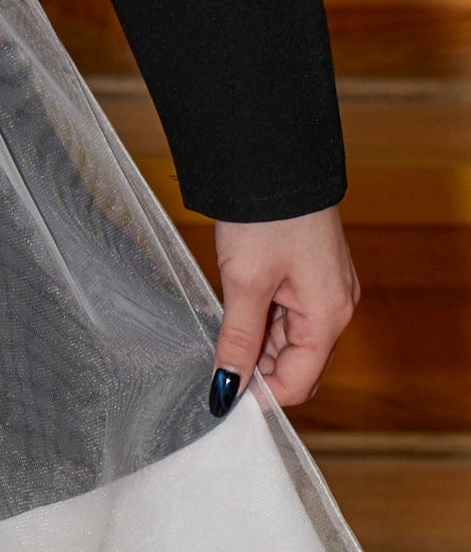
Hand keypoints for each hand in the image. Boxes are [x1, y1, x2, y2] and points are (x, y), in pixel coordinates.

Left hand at [207, 205, 359, 413]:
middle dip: (258, 367)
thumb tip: (228, 386)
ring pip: (291, 337)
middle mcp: (336, 306)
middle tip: (215, 360)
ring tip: (222, 325)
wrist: (273, 156)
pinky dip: (264, 317)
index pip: (299, 381)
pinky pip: (290, 312)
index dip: (262, 394)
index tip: (223, 395)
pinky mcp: (312, 272)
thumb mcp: (245, 281)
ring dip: (258, 341)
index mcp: (329, 315)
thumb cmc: (265, 216)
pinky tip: (236, 305)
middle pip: (297, 362)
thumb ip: (238, 339)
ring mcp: (327, 288)